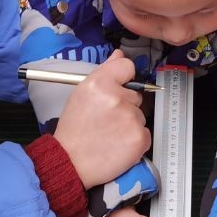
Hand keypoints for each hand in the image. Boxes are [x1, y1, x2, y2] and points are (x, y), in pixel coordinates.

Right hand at [51, 51, 150, 187]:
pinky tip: (118, 145)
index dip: (124, 78)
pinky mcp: (140, 138)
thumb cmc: (75, 129)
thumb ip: (104, 71)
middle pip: (136, 94)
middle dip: (125, 105)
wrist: (70, 161)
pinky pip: (145, 132)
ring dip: (130, 123)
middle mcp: (117, 98)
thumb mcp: (82, 93)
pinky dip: (135, 140)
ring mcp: (131, 118)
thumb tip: (119, 54)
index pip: (128, 66)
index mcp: (99, 83)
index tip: (118, 88)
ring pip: (141, 115)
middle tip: (106, 119)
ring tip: (109, 134)